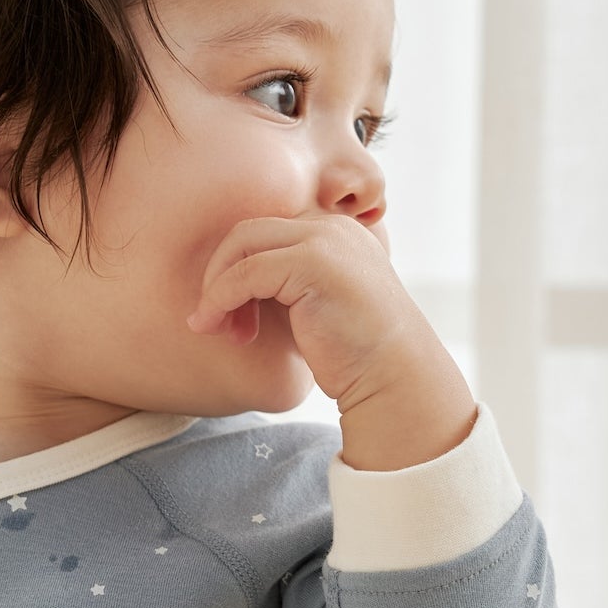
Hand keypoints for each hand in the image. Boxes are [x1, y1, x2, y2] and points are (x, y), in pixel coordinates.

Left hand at [185, 213, 476, 470]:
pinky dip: (221, 298)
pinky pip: (245, 272)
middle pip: (247, 232)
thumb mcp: (315, 306)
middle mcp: (332, 226)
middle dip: (220, 275)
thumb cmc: (354, 357)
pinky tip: (218, 327)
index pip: (265, 233)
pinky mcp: (313, 262)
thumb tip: (228, 280)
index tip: (231, 319)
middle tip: (215, 323)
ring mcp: (325, 240)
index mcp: (335, 233)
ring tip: (214, 327)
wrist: (394, 380)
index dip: (236, 270)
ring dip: (216, 287)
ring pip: (241, 244)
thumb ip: (285, 284)